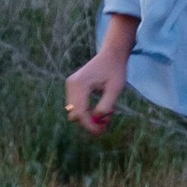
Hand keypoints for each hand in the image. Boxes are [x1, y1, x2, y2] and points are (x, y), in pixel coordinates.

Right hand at [65, 18, 136, 132]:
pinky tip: (100, 108)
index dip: (89, 125)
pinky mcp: (72, 87)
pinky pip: (77, 106)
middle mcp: (71, 84)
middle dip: (90, 122)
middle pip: (75, 115)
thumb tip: (96, 120)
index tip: (101, 131)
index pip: (80, 112)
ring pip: (75, 112)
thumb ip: (105, 106)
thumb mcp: (115, 89)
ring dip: (89, 118)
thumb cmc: (115, 70)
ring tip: (107, 113)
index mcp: (80, 84)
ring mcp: (70, 85)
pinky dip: (87, 111)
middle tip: (107, 122)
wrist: (111, 54)